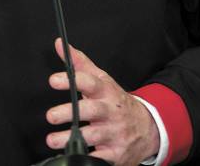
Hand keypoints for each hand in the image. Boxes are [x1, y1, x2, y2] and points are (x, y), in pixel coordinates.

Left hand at [45, 38, 159, 165]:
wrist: (148, 128)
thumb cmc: (116, 102)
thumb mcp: (102, 80)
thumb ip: (79, 63)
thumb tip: (60, 45)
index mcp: (107, 91)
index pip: (90, 82)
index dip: (71, 80)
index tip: (53, 80)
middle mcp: (111, 111)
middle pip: (91, 110)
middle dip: (70, 113)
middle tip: (51, 115)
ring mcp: (115, 133)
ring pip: (92, 136)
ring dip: (70, 139)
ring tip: (52, 140)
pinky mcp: (116, 153)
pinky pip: (101, 157)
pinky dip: (88, 158)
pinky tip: (73, 156)